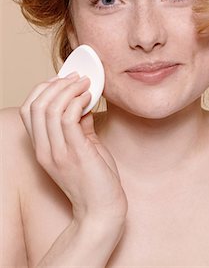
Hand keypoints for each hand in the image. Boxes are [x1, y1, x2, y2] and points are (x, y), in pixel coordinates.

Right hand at [20, 73, 127, 227]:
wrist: (101, 210)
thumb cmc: (94, 179)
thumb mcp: (82, 146)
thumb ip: (78, 124)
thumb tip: (82, 100)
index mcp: (42, 148)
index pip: (28, 110)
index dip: (42, 90)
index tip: (61, 80)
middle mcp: (45, 150)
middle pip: (36, 106)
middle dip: (55, 85)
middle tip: (75, 78)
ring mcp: (59, 152)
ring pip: (50, 109)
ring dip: (68, 89)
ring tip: (85, 84)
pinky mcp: (76, 153)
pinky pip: (68, 118)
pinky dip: (77, 101)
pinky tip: (89, 97)